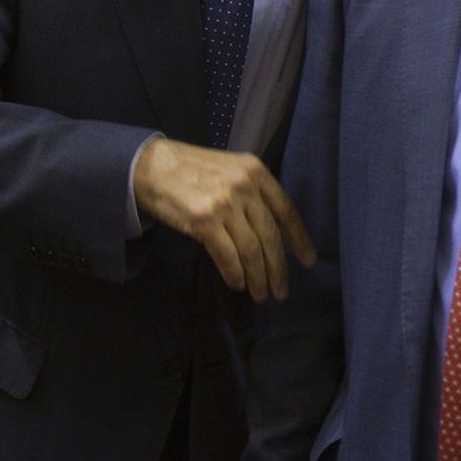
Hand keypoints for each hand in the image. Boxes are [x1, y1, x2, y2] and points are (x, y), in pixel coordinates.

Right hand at [133, 137, 314, 300]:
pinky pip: (227, 255)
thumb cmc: (192, 170)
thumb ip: (253, 193)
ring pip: (251, 249)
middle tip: (282, 292)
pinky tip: (238, 284)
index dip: (299, 239)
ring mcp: (225, 203)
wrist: (152, 166)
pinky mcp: (204, 220)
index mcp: (257, 172)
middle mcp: (245, 186)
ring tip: (261, 294)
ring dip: (258, 277)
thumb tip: (272, 233)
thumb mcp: (231, 171)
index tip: (308, 261)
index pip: (286, 211)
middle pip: (270, 236)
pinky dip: (235, 274)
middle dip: (278, 268)